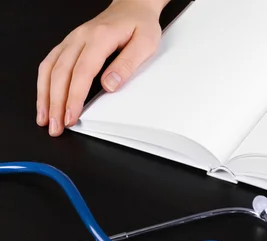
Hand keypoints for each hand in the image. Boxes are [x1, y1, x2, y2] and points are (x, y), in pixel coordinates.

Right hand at [36, 0, 167, 136]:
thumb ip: (127, 64)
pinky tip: (44, 98)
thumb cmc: (140, 25)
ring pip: (50, 69)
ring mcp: (72, 40)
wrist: (132, 7)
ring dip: (45, 95)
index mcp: (100, 38)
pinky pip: (49, 63)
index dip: (74, 97)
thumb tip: (110, 84)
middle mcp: (80, 37)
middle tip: (55, 126)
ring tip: (45, 118)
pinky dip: (44, 83)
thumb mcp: (145, 44)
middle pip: (60, 73)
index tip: (71, 115)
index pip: (82, 72)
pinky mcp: (69, 44)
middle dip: (55, 103)